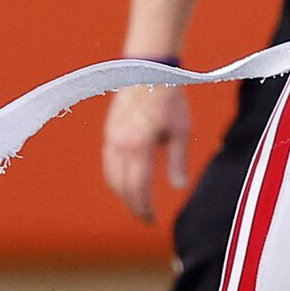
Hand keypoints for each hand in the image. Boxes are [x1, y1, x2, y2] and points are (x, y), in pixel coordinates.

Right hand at [103, 85, 190, 223]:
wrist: (148, 70)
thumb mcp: (181, 130)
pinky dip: (115, 178)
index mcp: (138, 145)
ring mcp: (111, 137)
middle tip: (145, 217)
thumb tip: (179, 188)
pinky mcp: (109, 131)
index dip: (143, 206)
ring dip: (122, 193)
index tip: (151, 219)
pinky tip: (126, 183)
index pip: (137, 186)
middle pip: (121, 185)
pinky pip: (108, 162)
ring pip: (111, 175)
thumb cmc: (169, 99)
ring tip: (137, 203)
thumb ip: (178, 160)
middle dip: (133, 204)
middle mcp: (120, 144)